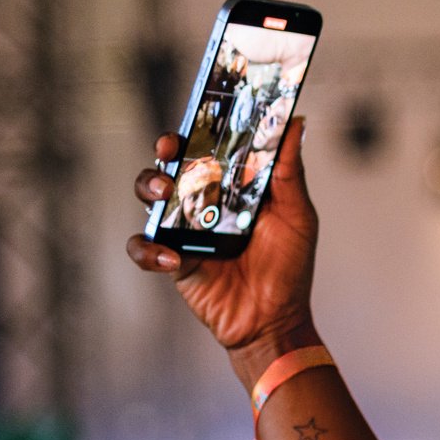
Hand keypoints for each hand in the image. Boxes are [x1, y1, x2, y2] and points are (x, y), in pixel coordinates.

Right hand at [128, 119, 321, 368]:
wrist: (273, 321)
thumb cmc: (288, 267)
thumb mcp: (296, 215)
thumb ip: (289, 171)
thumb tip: (295, 123)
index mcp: (232, 187)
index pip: (208, 148)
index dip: (197, 130)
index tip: (195, 118)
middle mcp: (204, 202)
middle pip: (172, 164)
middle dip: (165, 151)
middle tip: (171, 150)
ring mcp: (184, 229)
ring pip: (148, 197)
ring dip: (149, 188)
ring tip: (165, 195)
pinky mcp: (172, 259)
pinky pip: (143, 248)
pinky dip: (150, 250)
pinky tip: (174, 259)